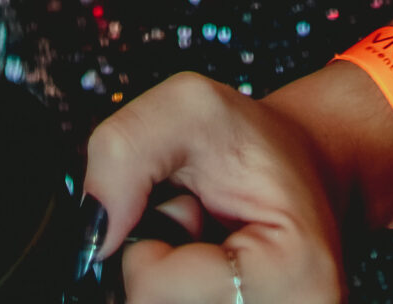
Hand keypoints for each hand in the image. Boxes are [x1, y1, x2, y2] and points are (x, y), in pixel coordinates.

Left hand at [84, 73, 345, 302]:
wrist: (297, 169)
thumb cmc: (251, 144)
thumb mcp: (189, 107)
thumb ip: (127, 151)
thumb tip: (94, 229)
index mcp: (292, 278)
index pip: (152, 293)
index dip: (146, 245)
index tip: (189, 212)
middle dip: (159, 263)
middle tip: (198, 227)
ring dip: (165, 280)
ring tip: (202, 245)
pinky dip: (172, 289)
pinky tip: (202, 269)